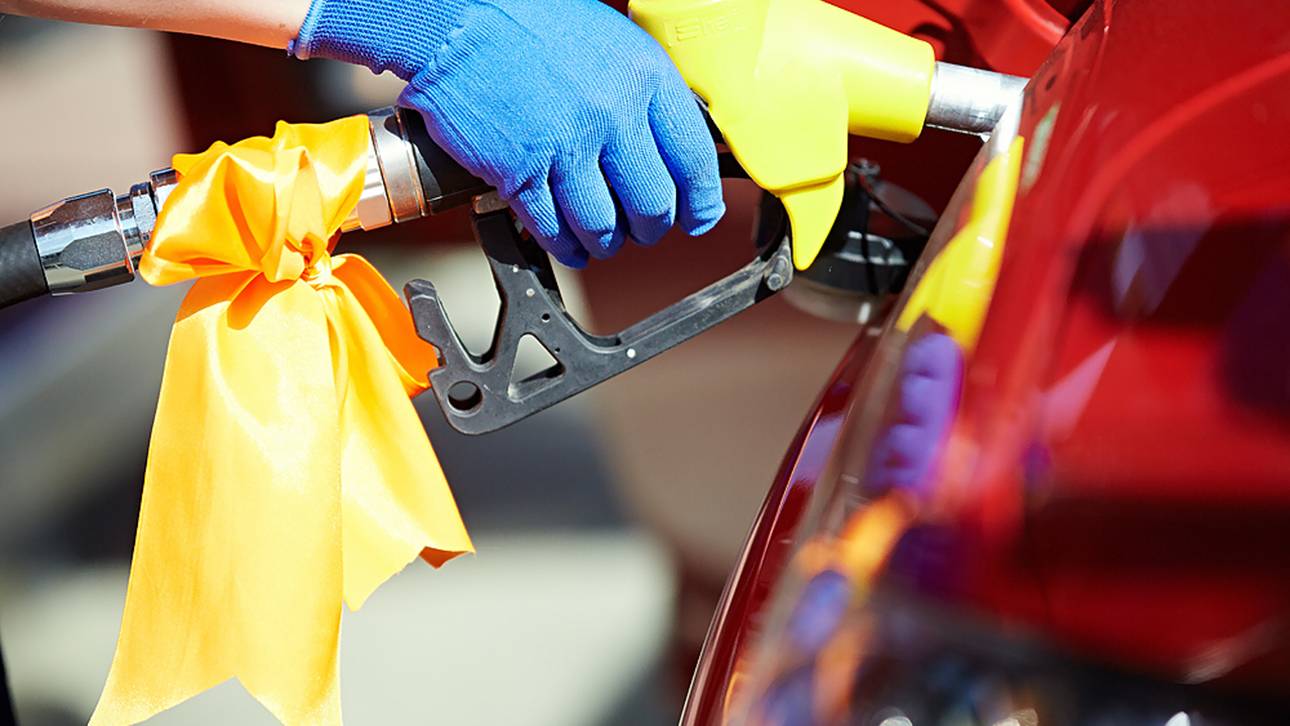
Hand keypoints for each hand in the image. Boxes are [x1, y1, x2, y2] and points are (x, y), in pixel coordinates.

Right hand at [293, 0, 725, 267]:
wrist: (458, 17)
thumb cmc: (532, 21)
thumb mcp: (612, 41)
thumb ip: (645, 92)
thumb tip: (670, 148)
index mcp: (644, 77)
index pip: (693, 161)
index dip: (699, 202)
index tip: (696, 218)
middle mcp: (611, 115)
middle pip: (653, 204)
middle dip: (651, 227)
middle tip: (642, 228)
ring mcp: (564, 147)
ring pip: (604, 226)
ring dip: (606, 242)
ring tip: (602, 239)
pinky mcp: (519, 173)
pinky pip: (552, 229)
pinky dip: (564, 246)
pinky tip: (569, 246)